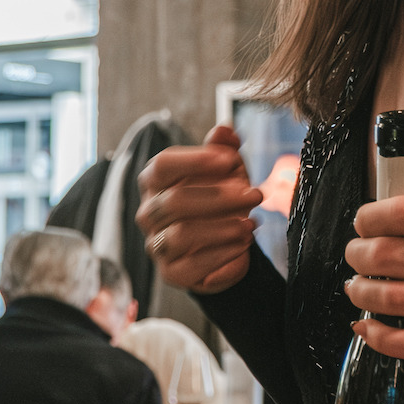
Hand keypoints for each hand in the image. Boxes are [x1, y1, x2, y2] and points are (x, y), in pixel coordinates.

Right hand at [136, 126, 262, 294]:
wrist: (227, 244)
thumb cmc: (221, 200)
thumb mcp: (227, 172)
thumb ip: (224, 150)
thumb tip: (225, 130)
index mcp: (155, 181)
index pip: (163, 165)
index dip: (196, 160)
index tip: (231, 160)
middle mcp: (148, 213)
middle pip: (175, 201)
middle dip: (220, 197)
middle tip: (255, 195)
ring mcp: (157, 244)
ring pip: (182, 234)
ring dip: (223, 227)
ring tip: (252, 223)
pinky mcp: (172, 273)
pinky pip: (194, 264)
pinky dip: (224, 252)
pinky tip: (245, 243)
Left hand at [343, 197, 403, 373]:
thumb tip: (393, 225)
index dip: (371, 217)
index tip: (362, 224)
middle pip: (390, 254)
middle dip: (359, 256)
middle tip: (355, 259)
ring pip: (394, 297)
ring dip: (362, 294)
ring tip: (357, 290)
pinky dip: (379, 336)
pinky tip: (369, 329)